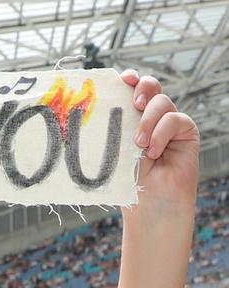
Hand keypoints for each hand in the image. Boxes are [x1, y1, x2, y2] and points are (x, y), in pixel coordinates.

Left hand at [120, 70, 198, 211]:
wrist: (149, 207)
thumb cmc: (129, 185)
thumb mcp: (116, 152)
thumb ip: (115, 129)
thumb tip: (103, 109)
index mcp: (130, 121)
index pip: (130, 91)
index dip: (129, 80)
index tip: (121, 79)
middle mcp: (150, 119)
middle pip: (150, 87)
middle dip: (142, 88)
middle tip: (135, 105)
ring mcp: (168, 125)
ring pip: (162, 102)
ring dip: (149, 120)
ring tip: (139, 144)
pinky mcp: (185, 133)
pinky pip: (175, 119)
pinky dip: (162, 133)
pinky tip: (154, 152)